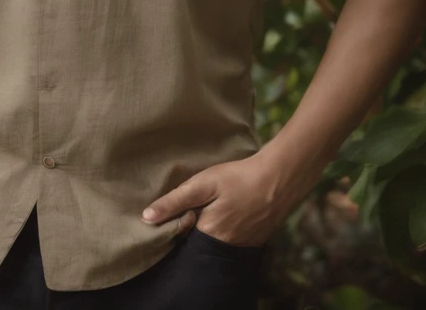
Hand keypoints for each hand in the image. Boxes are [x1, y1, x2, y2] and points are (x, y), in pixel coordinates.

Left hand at [140, 153, 286, 247]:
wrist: (280, 177)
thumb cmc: (239, 177)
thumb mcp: (203, 184)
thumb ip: (175, 201)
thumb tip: (146, 218)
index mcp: (209, 235)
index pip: (181, 238)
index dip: (176, 223)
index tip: (175, 209)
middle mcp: (225, 247)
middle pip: (199, 242)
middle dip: (192, 228)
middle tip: (195, 205)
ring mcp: (243, 245)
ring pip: (216, 241)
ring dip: (210, 227)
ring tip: (212, 207)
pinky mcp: (255, 240)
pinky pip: (233, 239)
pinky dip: (227, 228)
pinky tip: (229, 210)